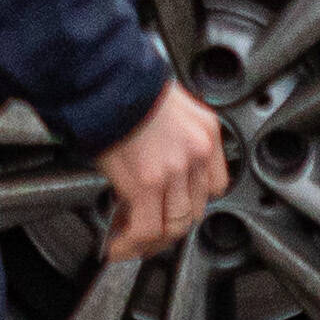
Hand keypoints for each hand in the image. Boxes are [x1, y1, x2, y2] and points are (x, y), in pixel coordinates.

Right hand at [89, 82, 228, 262]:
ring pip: (174, 225)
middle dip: (171, 225)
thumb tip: (155, 165)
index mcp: (205, 131)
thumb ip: (173, 138)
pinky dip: (132, 243)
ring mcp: (173, 170)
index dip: (193, 201)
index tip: (174, 207)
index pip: (215, 186)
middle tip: (149, 230)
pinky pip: (146, 228)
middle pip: (195, 210)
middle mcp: (196, 153)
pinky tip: (119, 244)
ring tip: (131, 239)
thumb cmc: (126, 83)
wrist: (105, 75)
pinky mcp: (146, 184)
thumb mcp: (168, 105)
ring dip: (152, 239)